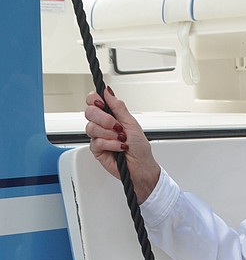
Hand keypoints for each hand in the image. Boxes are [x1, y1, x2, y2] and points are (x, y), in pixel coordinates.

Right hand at [84, 89, 160, 203]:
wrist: (141, 168)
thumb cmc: (140, 148)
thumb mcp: (131, 123)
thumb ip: (118, 107)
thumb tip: (108, 91)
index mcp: (110, 115)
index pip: (93, 101)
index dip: (94, 99)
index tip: (102, 103)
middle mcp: (102, 125)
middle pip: (89, 112)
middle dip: (104, 119)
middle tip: (117, 127)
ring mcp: (98, 137)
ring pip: (91, 127)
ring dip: (110, 134)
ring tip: (121, 139)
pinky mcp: (96, 150)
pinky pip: (96, 142)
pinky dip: (110, 144)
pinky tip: (119, 148)